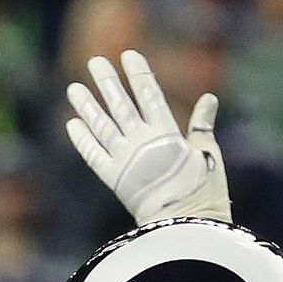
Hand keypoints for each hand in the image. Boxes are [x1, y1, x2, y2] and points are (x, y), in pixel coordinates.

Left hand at [65, 50, 231, 224]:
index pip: (150, 96)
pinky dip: (81, 138)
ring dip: (87, 105)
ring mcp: (124, 159)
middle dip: (107, 81)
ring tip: (74, 87)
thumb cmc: (204, 192)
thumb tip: (209, 98)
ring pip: (100, 125)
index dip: (139, 74)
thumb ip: (203, 126)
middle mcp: (142, 142)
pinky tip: (73, 123)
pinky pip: (91, 154)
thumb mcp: (209, 156)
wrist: (185, 226)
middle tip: (94, 61)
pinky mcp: (112, 178)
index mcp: (167, 134)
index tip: (128, 54)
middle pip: (120, 105)